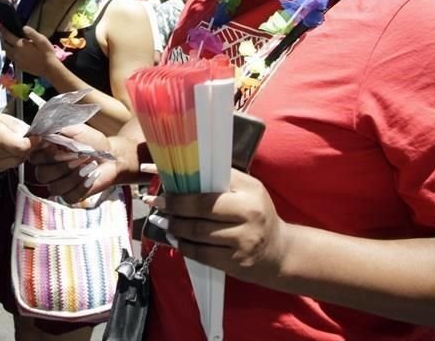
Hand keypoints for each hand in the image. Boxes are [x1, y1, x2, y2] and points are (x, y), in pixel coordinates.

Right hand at [0, 107, 34, 172]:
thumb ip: (10, 123)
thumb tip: (26, 130)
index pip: (24, 147)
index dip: (34, 142)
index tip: (37, 135)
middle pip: (22, 156)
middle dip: (29, 147)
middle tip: (29, 137)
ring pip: (15, 163)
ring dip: (20, 154)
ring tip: (15, 142)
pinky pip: (5, 166)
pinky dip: (10, 159)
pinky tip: (4, 149)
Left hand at [1, 26, 58, 78]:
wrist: (49, 68)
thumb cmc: (46, 53)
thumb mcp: (42, 40)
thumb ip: (32, 33)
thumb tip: (23, 27)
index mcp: (20, 45)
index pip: (7, 36)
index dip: (3, 30)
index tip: (0, 25)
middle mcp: (15, 53)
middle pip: (5, 44)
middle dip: (3, 38)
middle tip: (4, 33)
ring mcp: (17, 61)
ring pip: (7, 52)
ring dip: (6, 46)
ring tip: (8, 42)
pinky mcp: (20, 66)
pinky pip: (12, 58)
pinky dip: (11, 54)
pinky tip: (15, 52)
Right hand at [29, 123, 118, 202]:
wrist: (111, 156)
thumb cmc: (93, 142)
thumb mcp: (76, 130)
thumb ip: (58, 130)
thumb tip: (44, 132)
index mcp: (46, 153)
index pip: (34, 158)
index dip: (46, 155)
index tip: (58, 147)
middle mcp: (48, 170)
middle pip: (41, 175)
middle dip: (62, 166)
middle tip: (78, 156)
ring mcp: (58, 184)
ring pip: (54, 188)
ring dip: (74, 176)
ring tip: (89, 164)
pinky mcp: (70, 196)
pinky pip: (69, 197)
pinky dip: (82, 186)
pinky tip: (91, 176)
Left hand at [151, 169, 290, 284]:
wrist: (279, 252)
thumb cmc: (258, 214)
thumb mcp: (249, 190)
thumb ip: (222, 179)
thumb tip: (184, 170)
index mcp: (250, 194)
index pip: (209, 190)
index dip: (182, 190)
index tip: (161, 185)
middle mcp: (249, 216)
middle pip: (201, 212)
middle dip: (173, 208)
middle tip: (155, 203)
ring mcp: (242, 242)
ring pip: (198, 234)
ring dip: (175, 228)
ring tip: (162, 222)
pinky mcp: (235, 263)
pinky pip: (202, 255)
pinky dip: (184, 246)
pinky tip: (175, 239)